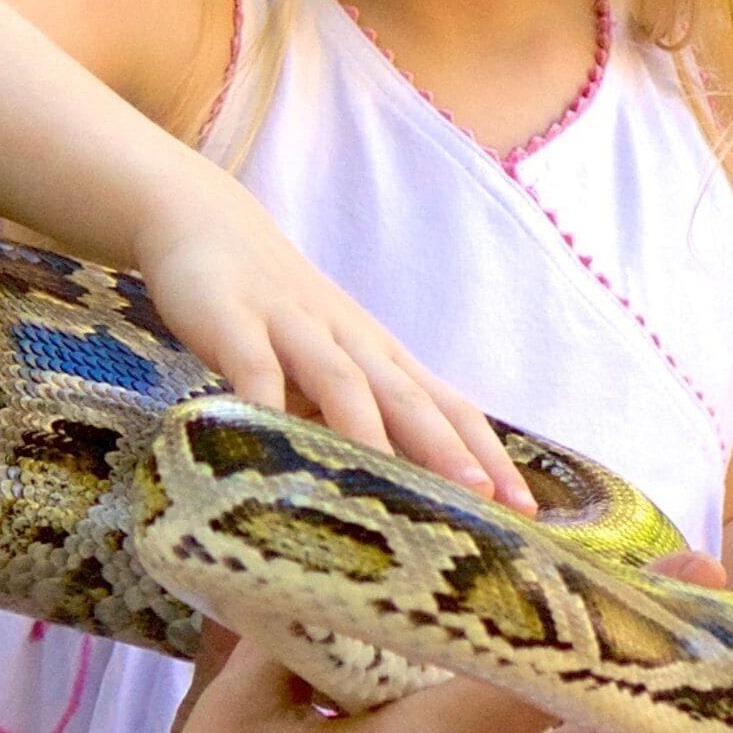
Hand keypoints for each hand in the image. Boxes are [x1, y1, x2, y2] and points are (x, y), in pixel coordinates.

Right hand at [131, 166, 530, 508]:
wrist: (207, 222)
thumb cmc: (277, 310)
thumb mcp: (328, 363)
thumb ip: (358, 419)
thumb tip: (394, 498)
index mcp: (380, 356)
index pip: (448, 406)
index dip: (487, 455)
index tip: (525, 509)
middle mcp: (350, 342)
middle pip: (408, 398)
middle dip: (449, 450)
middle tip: (485, 501)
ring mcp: (294, 330)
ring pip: (341, 383)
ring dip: (372, 433)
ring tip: (396, 487)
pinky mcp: (235, 323)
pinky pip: (254, 369)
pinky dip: (266, 405)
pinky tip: (274, 444)